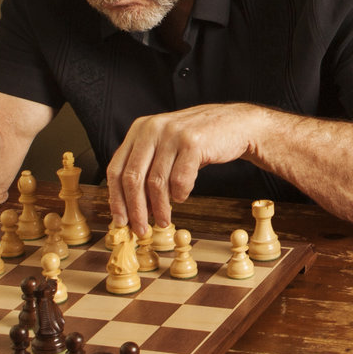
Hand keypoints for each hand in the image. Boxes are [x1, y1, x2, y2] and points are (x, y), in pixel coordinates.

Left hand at [107, 103, 266, 231]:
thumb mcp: (165, 145)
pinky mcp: (193, 142)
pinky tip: (182, 197)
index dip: (116, 199)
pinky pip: (180, 180)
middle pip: (132, 178)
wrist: (236, 124)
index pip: (116, 169)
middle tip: (140, 230)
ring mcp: (172, 134)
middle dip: (135, 210)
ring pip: (156, 183)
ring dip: (160, 208)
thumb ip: (147, 166)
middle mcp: (152, 128)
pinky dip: (180, 194)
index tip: (120, 221)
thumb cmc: (198, 141)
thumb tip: (130, 207)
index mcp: (139, 129)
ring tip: (164, 221)